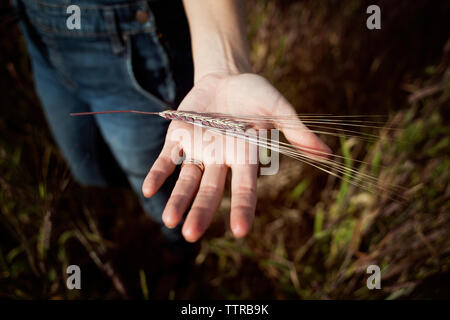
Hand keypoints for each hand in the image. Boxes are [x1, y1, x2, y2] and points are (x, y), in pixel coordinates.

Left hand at [142, 72, 329, 241]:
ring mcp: (198, 152)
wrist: (227, 78)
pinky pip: (167, 160)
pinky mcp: (178, 138)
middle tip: (191, 235)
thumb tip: (327, 154)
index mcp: (245, 157)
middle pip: (211, 190)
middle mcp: (221, 161)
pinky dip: (158, 173)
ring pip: (187, 181)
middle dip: (201, 211)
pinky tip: (149, 190)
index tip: (241, 231)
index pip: (245, 188)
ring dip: (177, 199)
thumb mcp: (278, 109)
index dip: (244, 207)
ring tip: (169, 222)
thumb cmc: (256, 96)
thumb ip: (296, 131)